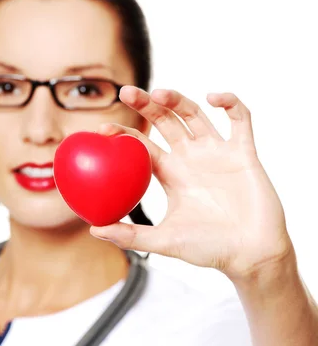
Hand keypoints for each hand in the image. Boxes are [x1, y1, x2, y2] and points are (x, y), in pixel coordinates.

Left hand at [90, 86, 292, 280]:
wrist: (251, 254)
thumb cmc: (209, 249)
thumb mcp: (165, 241)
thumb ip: (130, 236)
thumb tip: (93, 230)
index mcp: (172, 174)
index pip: (143, 145)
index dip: (123, 133)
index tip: (103, 128)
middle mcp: (192, 158)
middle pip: (165, 121)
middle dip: (146, 104)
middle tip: (126, 91)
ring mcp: (218, 153)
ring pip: (196, 114)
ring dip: (178, 100)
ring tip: (159, 93)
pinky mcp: (244, 152)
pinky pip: (240, 119)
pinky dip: (230, 103)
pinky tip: (214, 97)